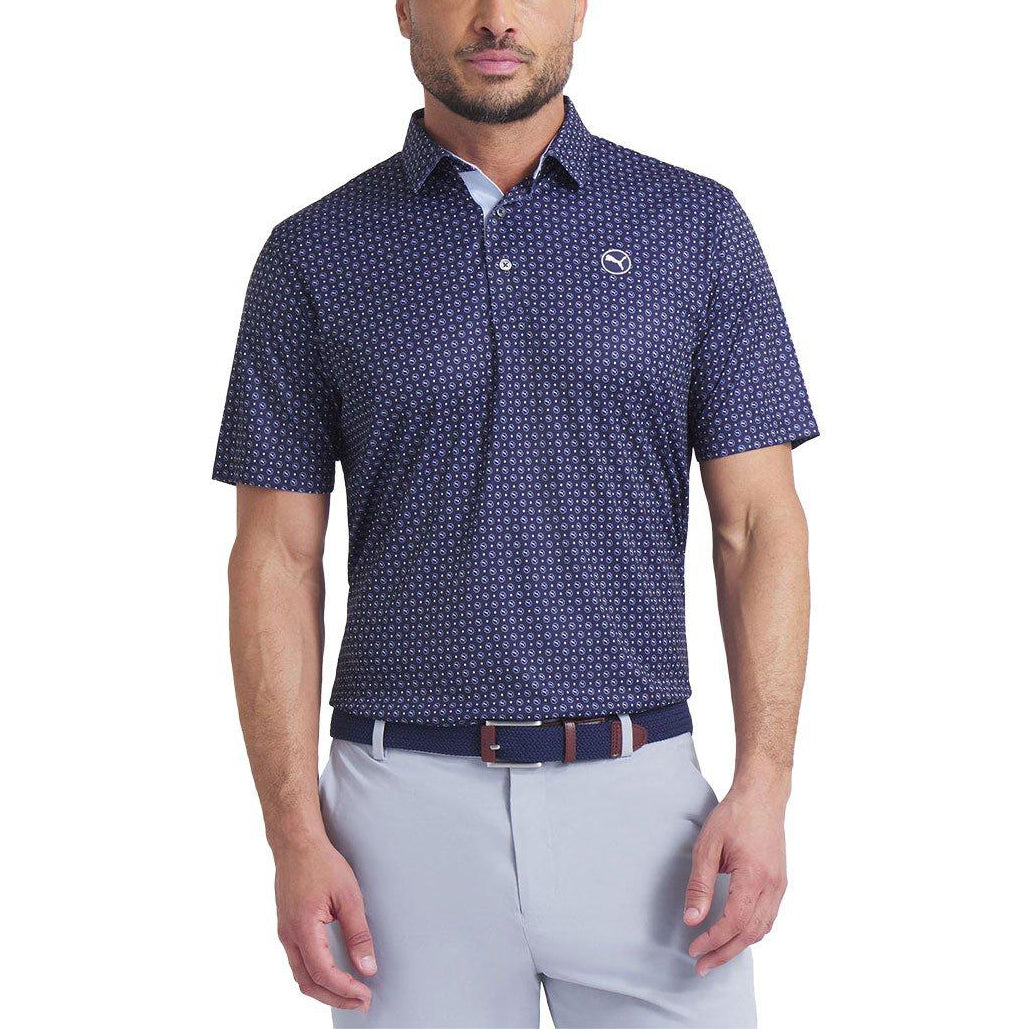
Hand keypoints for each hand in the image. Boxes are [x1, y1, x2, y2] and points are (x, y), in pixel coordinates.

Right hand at [274, 837, 376, 1010]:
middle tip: (361, 1001)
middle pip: (308, 983)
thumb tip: (367, 967)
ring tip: (351, 992)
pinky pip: (298, 962)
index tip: (365, 994)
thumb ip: (358, 934)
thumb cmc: (321, 863)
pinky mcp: (287, 929)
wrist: (296, 843)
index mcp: (303, 928)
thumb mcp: (349, 896)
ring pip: (301, 976)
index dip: (345, 989)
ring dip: (325, 990)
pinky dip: (316, 976)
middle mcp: (289, 936)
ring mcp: (285, 934)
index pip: (323, 973)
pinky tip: (334, 974)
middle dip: (335, 998)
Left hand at [682, 783, 787, 975]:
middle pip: (751, 933)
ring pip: (762, 929)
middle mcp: (773, 886)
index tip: (694, 949)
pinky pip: (768, 917)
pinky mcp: (779, 883)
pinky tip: (734, 934)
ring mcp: (780, 886)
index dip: (713, 940)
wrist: (762, 796)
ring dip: (738, 946)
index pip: (734, 921)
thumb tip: (692, 919)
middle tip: (701, 965)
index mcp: (754, 876)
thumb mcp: (707, 845)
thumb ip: (700, 884)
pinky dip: (750, 931)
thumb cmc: (734, 816)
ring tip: (715, 955)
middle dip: (725, 952)